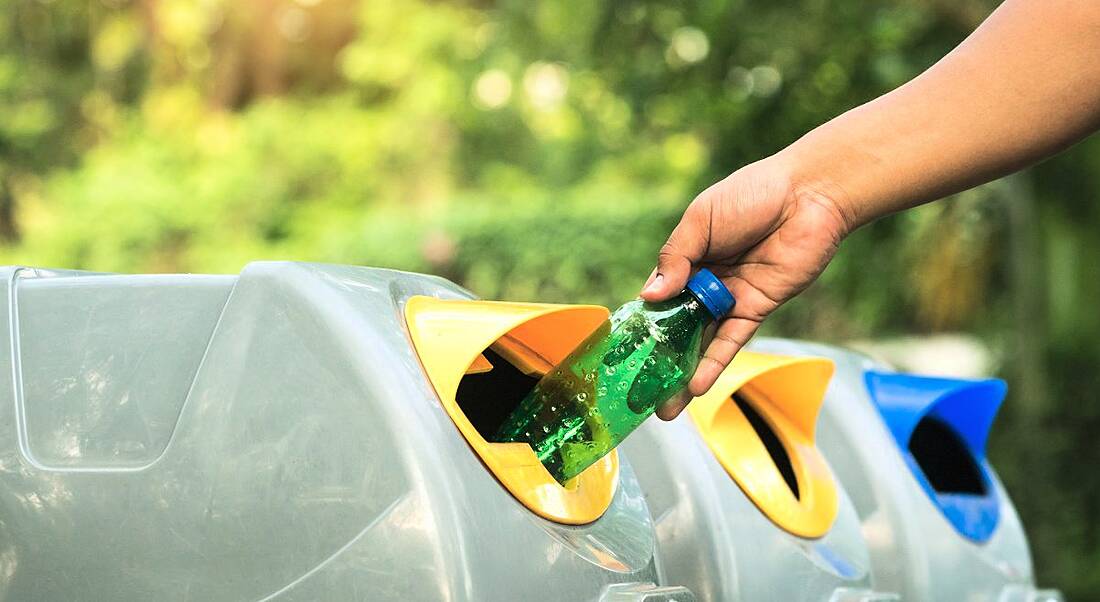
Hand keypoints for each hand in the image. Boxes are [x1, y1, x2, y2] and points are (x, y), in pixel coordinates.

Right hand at [641, 154, 852, 419]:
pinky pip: (732, 341)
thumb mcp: (701, 219)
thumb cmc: (753, 194)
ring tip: (664, 407)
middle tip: (639, 392)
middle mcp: (706, 282)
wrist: (809, 195)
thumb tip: (649, 295)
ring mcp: (730, 298)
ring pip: (702, 342)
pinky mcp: (757, 308)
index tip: (623, 353)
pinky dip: (714, 363)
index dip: (643, 324)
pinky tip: (696, 386)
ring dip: (683, 374)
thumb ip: (675, 258)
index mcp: (687, 257)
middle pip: (677, 328)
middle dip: (659, 361)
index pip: (658, 297)